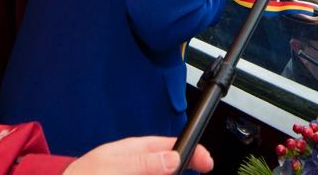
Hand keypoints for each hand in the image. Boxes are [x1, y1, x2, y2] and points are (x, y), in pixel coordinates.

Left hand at [64, 136, 212, 173]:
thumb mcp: (111, 166)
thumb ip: (142, 162)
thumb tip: (173, 157)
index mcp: (137, 151)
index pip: (172, 147)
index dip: (192, 152)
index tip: (206, 163)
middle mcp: (141, 166)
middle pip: (171, 168)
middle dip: (180, 171)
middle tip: (195, 172)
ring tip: (177, 173)